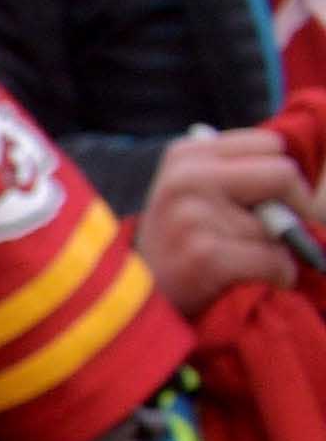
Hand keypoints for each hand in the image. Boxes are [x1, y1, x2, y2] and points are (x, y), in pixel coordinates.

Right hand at [133, 129, 313, 317]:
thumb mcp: (192, 190)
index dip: (282, 177)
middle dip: (295, 205)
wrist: (138, 294)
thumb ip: (237, 171)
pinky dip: (279, 274)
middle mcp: (186, 179)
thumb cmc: (180, 240)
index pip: (272, 145)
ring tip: (247, 258)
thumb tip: (303, 176)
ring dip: (278, 247)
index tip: (274, 201)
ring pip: (281, 225)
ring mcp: (192, 218)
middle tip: (281, 229)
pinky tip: (256, 278)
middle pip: (284, 174)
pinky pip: (274, 259)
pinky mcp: (204, 257)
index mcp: (186, 155)